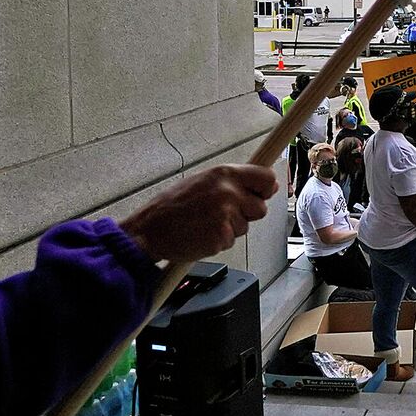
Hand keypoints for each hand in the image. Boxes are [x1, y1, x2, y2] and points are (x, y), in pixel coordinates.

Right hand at [119, 164, 277, 262]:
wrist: (148, 231)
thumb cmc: (170, 207)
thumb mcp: (201, 182)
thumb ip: (232, 182)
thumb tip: (264, 185)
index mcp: (224, 174)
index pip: (266, 178)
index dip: (267, 189)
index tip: (264, 193)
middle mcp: (228, 192)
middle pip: (261, 208)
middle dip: (246, 214)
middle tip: (222, 215)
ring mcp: (226, 215)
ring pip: (245, 227)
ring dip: (230, 229)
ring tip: (206, 223)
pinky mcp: (221, 236)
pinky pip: (231, 241)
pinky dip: (219, 241)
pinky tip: (201, 234)